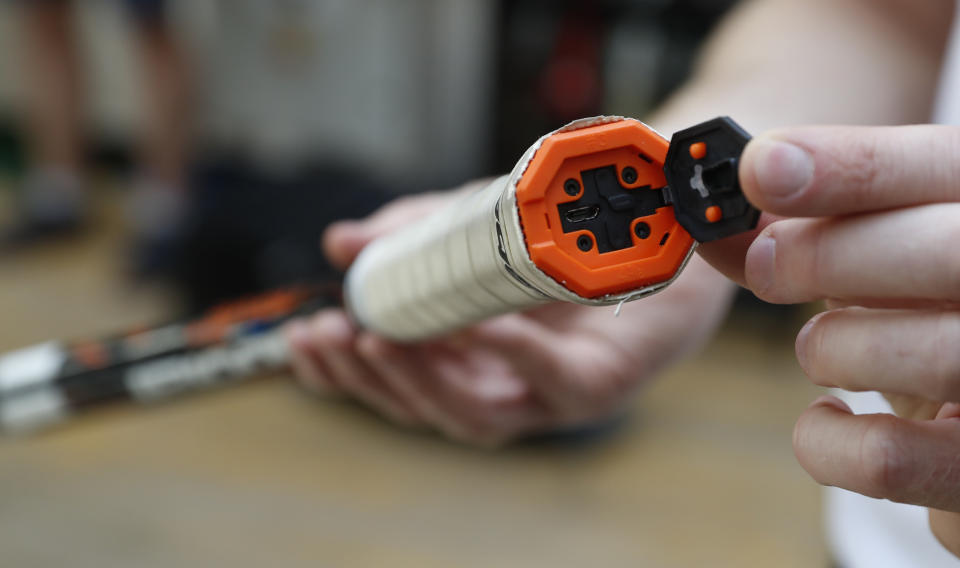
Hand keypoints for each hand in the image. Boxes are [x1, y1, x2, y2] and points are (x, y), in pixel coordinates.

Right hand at [286, 182, 735, 446]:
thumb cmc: (565, 234)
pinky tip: (482, 325)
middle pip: (423, 409)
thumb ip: (413, 237)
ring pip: (475, 415)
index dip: (340, 374)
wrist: (658, 215)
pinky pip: (556, 384)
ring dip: (422, 381)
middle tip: (332, 332)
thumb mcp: (477, 223)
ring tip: (379, 335)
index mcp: (469, 358)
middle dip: (369, 376)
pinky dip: (514, 356)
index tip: (301, 337)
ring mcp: (552, 393)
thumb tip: (338, 246)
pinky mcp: (603, 383)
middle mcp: (504, 386)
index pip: (393, 384)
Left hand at [722, 125, 959, 556]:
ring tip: (823, 349)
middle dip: (825, 255)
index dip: (847, 165)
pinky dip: (826, 440)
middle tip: (765, 265)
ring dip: (832, 348)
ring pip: (923, 355)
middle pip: (944, 254)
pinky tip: (830, 419)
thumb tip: (717, 231)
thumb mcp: (875, 258)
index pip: (942, 166)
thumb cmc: (923, 316)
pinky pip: (889, 459)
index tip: (759, 167)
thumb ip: (802, 237)